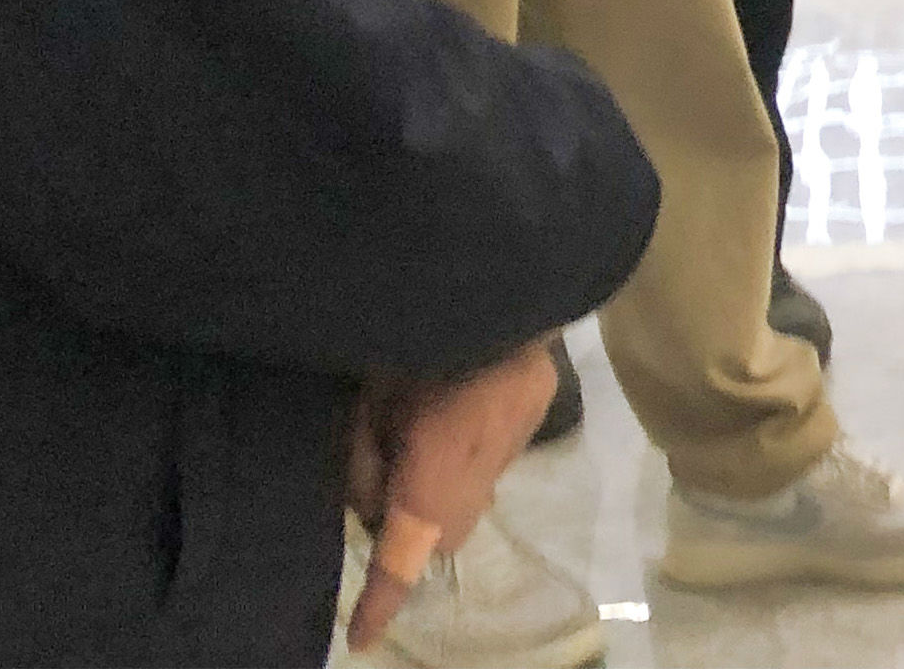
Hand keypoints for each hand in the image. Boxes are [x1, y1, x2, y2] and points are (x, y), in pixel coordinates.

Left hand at [343, 346, 558, 651]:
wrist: (500, 272)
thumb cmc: (412, 329)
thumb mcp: (367, 399)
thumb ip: (366, 462)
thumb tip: (375, 505)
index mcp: (435, 466)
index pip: (405, 551)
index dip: (383, 598)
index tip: (364, 637)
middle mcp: (485, 468)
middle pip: (446, 532)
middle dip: (413, 528)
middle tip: (383, 473)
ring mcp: (517, 440)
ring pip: (475, 497)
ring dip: (445, 489)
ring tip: (421, 436)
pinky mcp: (538, 409)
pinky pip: (497, 459)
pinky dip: (471, 455)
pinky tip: (458, 410)